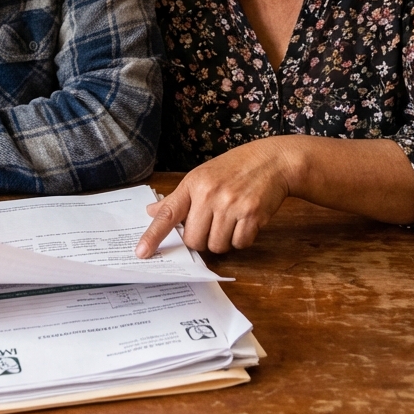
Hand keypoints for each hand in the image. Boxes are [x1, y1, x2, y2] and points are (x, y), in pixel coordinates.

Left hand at [135, 139, 295, 258]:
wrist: (272, 161)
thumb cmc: (234, 168)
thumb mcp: (202, 176)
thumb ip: (178, 197)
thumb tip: (152, 211)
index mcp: (193, 184)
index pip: (168, 213)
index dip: (153, 235)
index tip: (142, 252)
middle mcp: (210, 194)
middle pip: (194, 240)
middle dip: (202, 239)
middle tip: (212, 223)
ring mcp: (231, 205)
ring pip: (217, 246)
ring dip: (223, 240)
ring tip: (231, 219)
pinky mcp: (252, 215)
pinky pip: (240, 244)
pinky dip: (242, 238)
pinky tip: (246, 221)